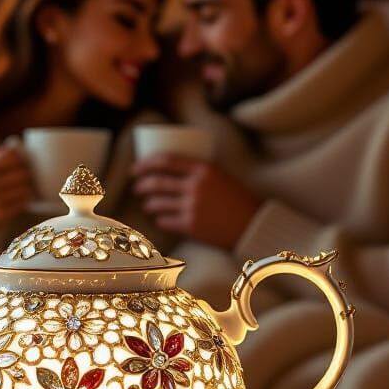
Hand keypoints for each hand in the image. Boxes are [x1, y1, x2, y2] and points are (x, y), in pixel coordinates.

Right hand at [0, 142, 33, 247]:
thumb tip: (19, 148)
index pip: (13, 156)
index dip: (21, 159)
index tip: (21, 163)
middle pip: (22, 173)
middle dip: (26, 174)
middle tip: (25, 177)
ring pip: (26, 188)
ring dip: (26, 188)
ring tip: (22, 188)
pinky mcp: (0, 215)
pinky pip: (23, 203)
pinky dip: (24, 200)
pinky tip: (19, 199)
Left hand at [131, 154, 259, 249]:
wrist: (253, 225)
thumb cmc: (237, 199)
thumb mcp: (221, 176)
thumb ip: (198, 172)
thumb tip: (169, 169)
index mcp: (203, 169)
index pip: (166, 161)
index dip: (146, 164)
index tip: (135, 169)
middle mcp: (196, 187)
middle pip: (157, 182)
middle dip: (142, 185)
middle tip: (138, 188)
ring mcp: (192, 207)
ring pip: (157, 204)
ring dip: (148, 204)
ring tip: (148, 205)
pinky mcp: (191, 226)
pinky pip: (165, 222)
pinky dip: (159, 220)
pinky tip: (160, 220)